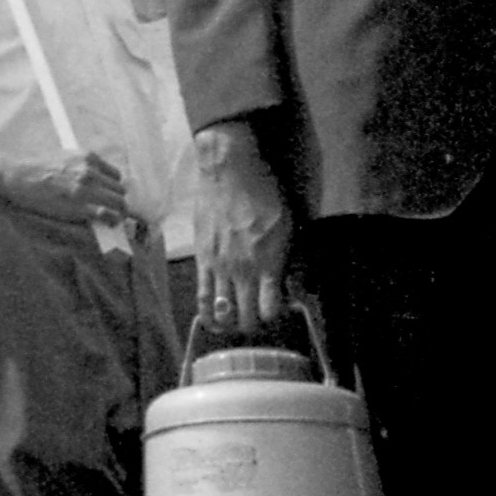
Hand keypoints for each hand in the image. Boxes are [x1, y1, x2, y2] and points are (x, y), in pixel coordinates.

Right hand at [0, 150, 132, 231]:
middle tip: (110, 210)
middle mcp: (91, 171)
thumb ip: (84, 167)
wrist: (18, 177)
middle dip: (116, 201)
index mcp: (88, 157)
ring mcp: (87, 190)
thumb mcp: (65, 157)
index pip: (116, 175)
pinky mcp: (81, 207)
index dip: (113, 187)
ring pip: (119, 204)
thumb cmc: (36, 169)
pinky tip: (106, 224)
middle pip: (120, 190)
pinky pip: (109, 216)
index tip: (109, 196)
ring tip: (111, 220)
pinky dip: (110, 221)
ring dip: (117, 213)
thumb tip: (99, 183)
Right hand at [190, 123, 293, 333]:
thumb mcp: (289, 224)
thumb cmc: (264, 193)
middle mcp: (243, 270)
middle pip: (247, 317)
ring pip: (223, 313)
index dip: (276, 315)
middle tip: (258, 317)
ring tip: (237, 323)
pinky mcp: (202, 259)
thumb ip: (291, 257)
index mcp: (268, 262)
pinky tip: (213, 321)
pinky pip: (202, 297)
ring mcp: (220, 267)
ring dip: (232, 324)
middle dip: (255, 324)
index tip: (279, 308)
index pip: (271, 309)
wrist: (229, 171)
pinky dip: (208, 315)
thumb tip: (293, 283)